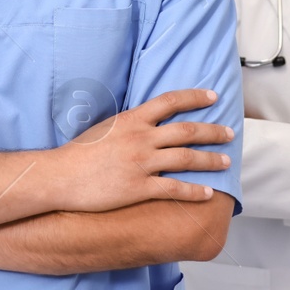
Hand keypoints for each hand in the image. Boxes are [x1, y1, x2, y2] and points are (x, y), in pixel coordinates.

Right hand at [48, 88, 233, 213]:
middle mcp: (141, 138)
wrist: (61, 176)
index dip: (195, 97)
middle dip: (212, 131)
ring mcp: (141, 163)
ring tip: (225, 162)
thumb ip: (128, 125)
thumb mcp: (105, 127)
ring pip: (186, 158)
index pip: (170, 101)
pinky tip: (207, 193)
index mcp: (132, 120)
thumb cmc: (78, 153)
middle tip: (229, 133)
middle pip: (186, 130)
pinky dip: (194, 191)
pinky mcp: (139, 187)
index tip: (212, 96)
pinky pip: (174, 188)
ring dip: (210, 160)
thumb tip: (143, 122)